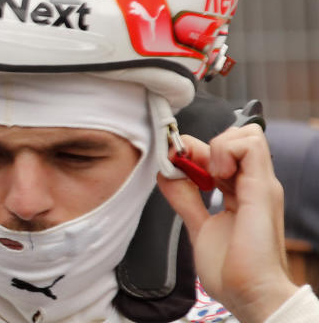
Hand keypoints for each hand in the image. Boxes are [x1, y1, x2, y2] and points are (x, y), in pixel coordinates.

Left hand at [157, 125, 298, 322]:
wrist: (250, 294)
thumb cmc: (231, 270)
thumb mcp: (199, 225)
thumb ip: (185, 199)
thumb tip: (168, 173)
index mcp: (240, 192)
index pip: (221, 151)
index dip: (193, 151)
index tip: (175, 167)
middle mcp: (252, 184)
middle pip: (235, 136)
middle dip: (203, 143)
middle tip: (189, 169)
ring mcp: (260, 184)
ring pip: (247, 134)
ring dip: (217, 145)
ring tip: (207, 174)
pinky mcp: (262, 189)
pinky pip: (251, 145)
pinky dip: (225, 150)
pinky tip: (216, 175)